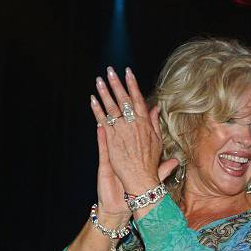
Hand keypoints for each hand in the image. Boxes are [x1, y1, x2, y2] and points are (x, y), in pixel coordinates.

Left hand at [90, 66, 177, 196]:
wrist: (140, 180)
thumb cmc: (150, 165)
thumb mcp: (158, 142)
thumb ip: (155, 124)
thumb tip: (156, 109)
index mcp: (145, 125)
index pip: (138, 100)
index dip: (132, 85)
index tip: (128, 72)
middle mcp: (133, 125)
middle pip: (124, 100)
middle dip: (116, 84)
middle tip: (110, 70)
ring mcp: (122, 132)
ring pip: (112, 108)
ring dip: (105, 93)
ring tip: (99, 81)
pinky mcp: (111, 140)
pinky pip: (103, 121)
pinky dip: (97, 110)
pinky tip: (92, 100)